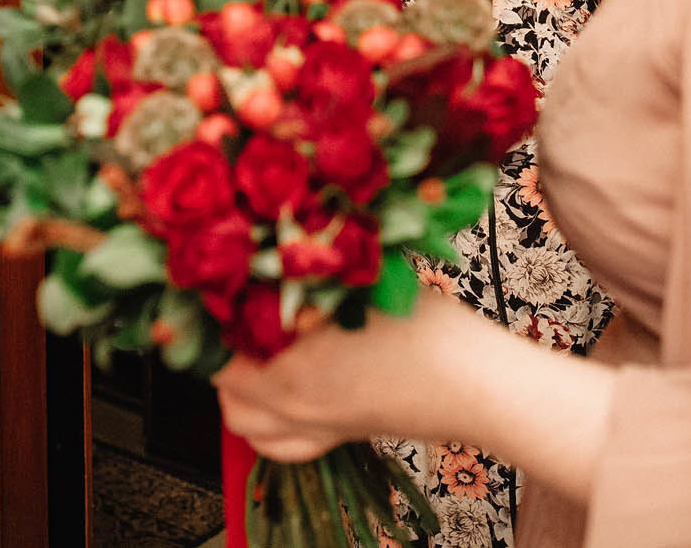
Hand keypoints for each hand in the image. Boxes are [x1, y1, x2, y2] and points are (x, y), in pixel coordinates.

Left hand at [214, 289, 474, 461]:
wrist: (475, 384)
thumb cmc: (429, 331)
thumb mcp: (365, 282)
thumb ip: (312, 271)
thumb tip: (270, 248)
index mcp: (290, 366)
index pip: (219, 344)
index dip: (215, 308)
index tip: (222, 280)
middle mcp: (292, 403)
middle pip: (222, 380)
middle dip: (221, 344)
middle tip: (235, 306)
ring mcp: (314, 425)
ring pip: (242, 418)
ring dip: (236, 383)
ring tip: (251, 346)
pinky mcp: (337, 435)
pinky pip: (277, 443)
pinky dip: (264, 422)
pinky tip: (277, 391)